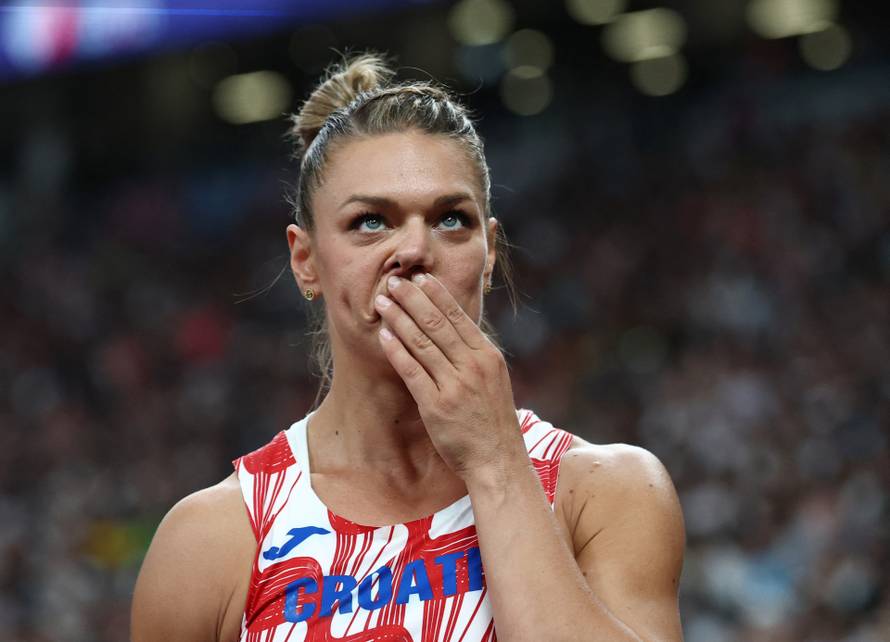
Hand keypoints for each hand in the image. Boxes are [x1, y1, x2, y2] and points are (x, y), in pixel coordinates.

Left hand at [374, 273, 526, 479]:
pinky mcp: (437, 406)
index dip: (436, 295)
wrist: (498, 459)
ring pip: (422, 343)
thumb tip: (455, 330)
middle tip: (394, 282)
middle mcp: (473, 366)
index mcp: (488, 356)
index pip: (458, 317)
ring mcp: (455, 386)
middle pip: (437, 324)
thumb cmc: (493, 421)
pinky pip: (412, 371)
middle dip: (412, 299)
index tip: (419, 278)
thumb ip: (475, 356)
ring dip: (399, 319)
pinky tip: (384, 336)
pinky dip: (397, 351)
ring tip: (383, 303)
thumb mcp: (494, 380)